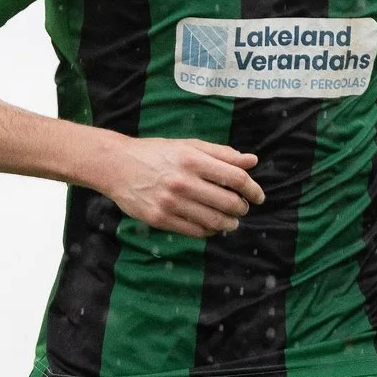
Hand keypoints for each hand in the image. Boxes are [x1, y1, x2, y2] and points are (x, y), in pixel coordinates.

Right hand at [99, 137, 264, 236]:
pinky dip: (208, 231)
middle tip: (242, 209)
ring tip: (231, 221)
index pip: (236, 178)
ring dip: (229, 223)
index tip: (259, 196)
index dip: (253, 189)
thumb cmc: (156, 153)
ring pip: (214, 221)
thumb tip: (252, 161)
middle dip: (242, 208)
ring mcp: (171, 203)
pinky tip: (211, 226)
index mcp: (193, 160)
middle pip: (229, 202)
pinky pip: (194, 231)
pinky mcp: (160, 219)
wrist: (117, 165)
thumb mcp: (188, 146)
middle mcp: (183, 182)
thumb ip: (222, 154)